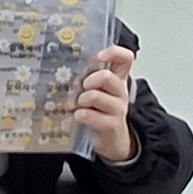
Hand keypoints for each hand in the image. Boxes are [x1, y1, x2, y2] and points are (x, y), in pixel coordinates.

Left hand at [74, 44, 138, 163]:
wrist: (111, 140)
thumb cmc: (99, 111)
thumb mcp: (96, 90)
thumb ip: (88, 76)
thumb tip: (66, 63)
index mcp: (118, 80)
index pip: (126, 58)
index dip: (114, 52)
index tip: (100, 56)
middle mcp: (120, 92)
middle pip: (107, 77)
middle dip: (90, 80)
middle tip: (83, 87)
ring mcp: (118, 109)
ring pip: (96, 96)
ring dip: (82, 99)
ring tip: (79, 105)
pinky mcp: (111, 125)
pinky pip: (91, 116)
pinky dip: (81, 115)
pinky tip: (79, 116)